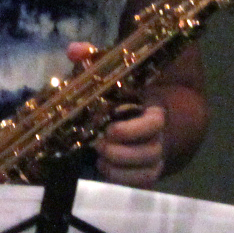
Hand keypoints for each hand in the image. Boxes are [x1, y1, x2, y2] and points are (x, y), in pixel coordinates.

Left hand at [68, 40, 166, 186]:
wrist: (143, 117)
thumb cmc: (122, 94)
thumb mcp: (111, 75)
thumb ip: (95, 60)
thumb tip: (74, 49)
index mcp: (153, 110)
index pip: (154, 123)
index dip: (133, 130)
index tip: (109, 129)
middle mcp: (159, 136)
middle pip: (148, 151)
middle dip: (119, 151)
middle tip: (97, 144)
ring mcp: (156, 156)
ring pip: (145, 170)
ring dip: (119, 167)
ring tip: (98, 158)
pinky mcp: (149, 171)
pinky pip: (142, 182)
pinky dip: (123, 180)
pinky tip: (104, 170)